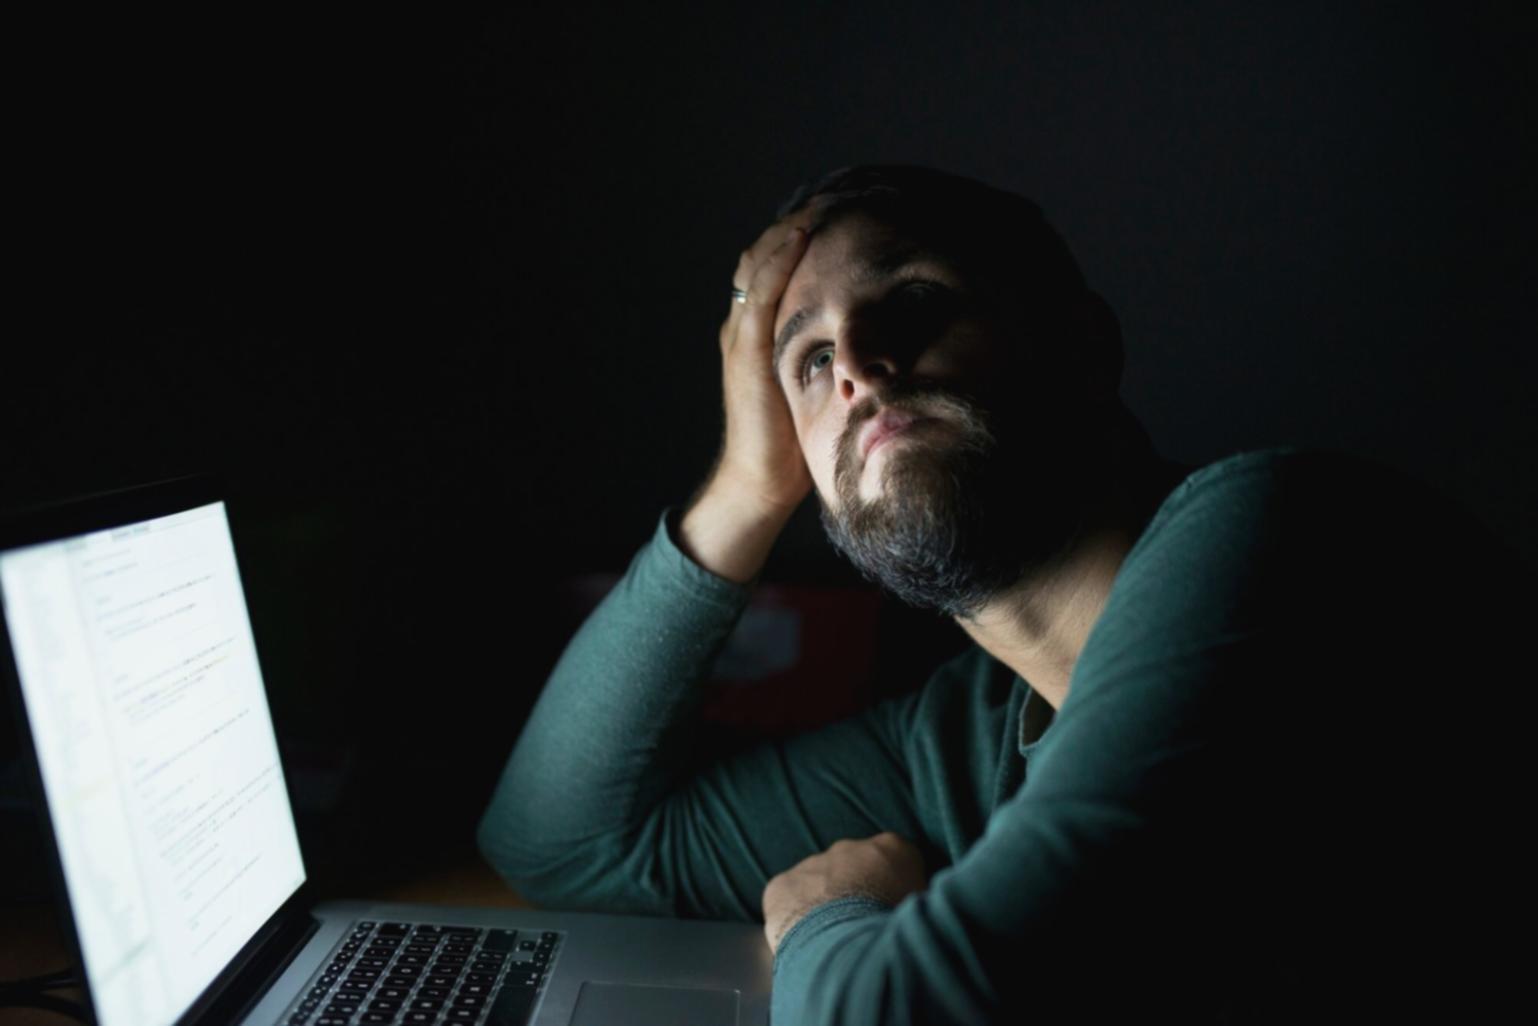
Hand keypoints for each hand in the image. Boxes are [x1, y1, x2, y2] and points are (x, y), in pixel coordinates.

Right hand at [710, 206, 823, 517]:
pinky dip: (778, 261)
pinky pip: (758, 294)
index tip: (839, 208)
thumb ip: (833, 353)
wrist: (762, 482)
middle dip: (798, 220)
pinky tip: (802, 238)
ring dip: (789, 228)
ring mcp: (740, 335)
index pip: (775, 264)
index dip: (802, 233)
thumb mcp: (818, 383)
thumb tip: (881, 335)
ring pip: (757, 263)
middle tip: (836, 193)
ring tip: (821, 201)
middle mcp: (744, 324)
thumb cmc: (795, 439)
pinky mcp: (744, 353)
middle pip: (763, 252)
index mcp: (760, 328)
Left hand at [761, 832, 927, 954]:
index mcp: (893, 849)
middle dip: (856, 894)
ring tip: (833, 943)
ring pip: (818, 883)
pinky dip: (793, 918)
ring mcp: (813, 863)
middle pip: (854, 869)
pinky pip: (787, 900)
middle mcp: (851, 847)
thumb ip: (917, 899)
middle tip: (860, 931)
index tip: (891, 915)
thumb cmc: (899, 936)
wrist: (852, 953)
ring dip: (824, 906)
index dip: (892, 890)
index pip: (895, 862)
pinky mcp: (782, 885)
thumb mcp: (926, 912)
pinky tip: (805, 943)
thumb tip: (917, 907)